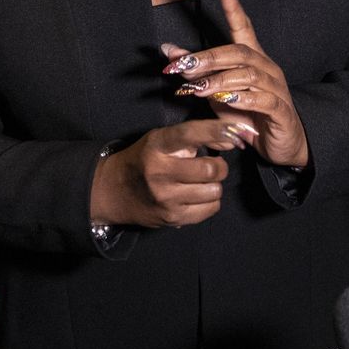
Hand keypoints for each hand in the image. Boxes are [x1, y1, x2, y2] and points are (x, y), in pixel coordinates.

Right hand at [89, 118, 249, 228]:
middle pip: (210, 168)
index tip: (236, 130)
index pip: (190, 134)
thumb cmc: (143, 160)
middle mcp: (159, 172)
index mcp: (156, 146)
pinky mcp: (171, 217)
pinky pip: (210, 209)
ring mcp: (165, 197)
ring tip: (202, 181)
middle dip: (219, 166)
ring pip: (214, 190)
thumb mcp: (160, 140)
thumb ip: (193, 137)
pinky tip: (197, 195)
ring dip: (214, 185)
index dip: (216, 130)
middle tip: (213, 165)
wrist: (112, 191)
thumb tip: (232, 138)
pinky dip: (210, 201)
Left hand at [162, 0, 307, 167]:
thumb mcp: (216, 91)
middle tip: (183, 66)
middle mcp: (266, 68)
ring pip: (249, 75)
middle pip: (238, 52)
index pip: (243, 26)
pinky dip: (244, 99)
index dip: (234, 5)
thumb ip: (196, 71)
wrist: (280, 144)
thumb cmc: (247, 114)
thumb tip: (168, 51)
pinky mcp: (281, 110)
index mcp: (252, 59)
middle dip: (208, 57)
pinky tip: (228, 101)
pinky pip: (264, 100)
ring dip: (220, 80)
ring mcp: (276, 88)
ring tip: (198, 89)